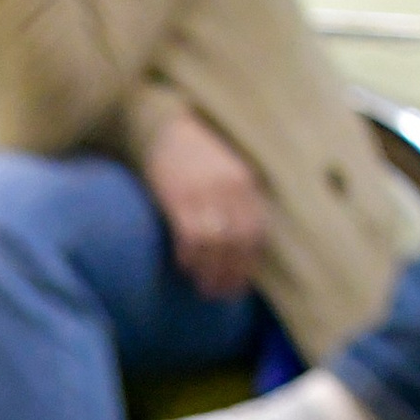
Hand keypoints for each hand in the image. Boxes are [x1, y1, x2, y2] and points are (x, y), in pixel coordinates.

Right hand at [141, 107, 270, 298]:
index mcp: (246, 182)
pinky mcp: (179, 196)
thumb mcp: (226, 170)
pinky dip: (189, 255)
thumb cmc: (194, 151)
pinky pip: (190, 235)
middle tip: (221, 294)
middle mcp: (230, 188)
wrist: (163, 125)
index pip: (257, 231)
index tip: (241, 283)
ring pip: (215, 244)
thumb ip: (237, 199)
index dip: (249, 262)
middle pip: (238, 242)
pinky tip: (184, 264)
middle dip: (231, 273)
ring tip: (203, 287)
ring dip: (209, 271)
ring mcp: (205, 192)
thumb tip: (239, 240)